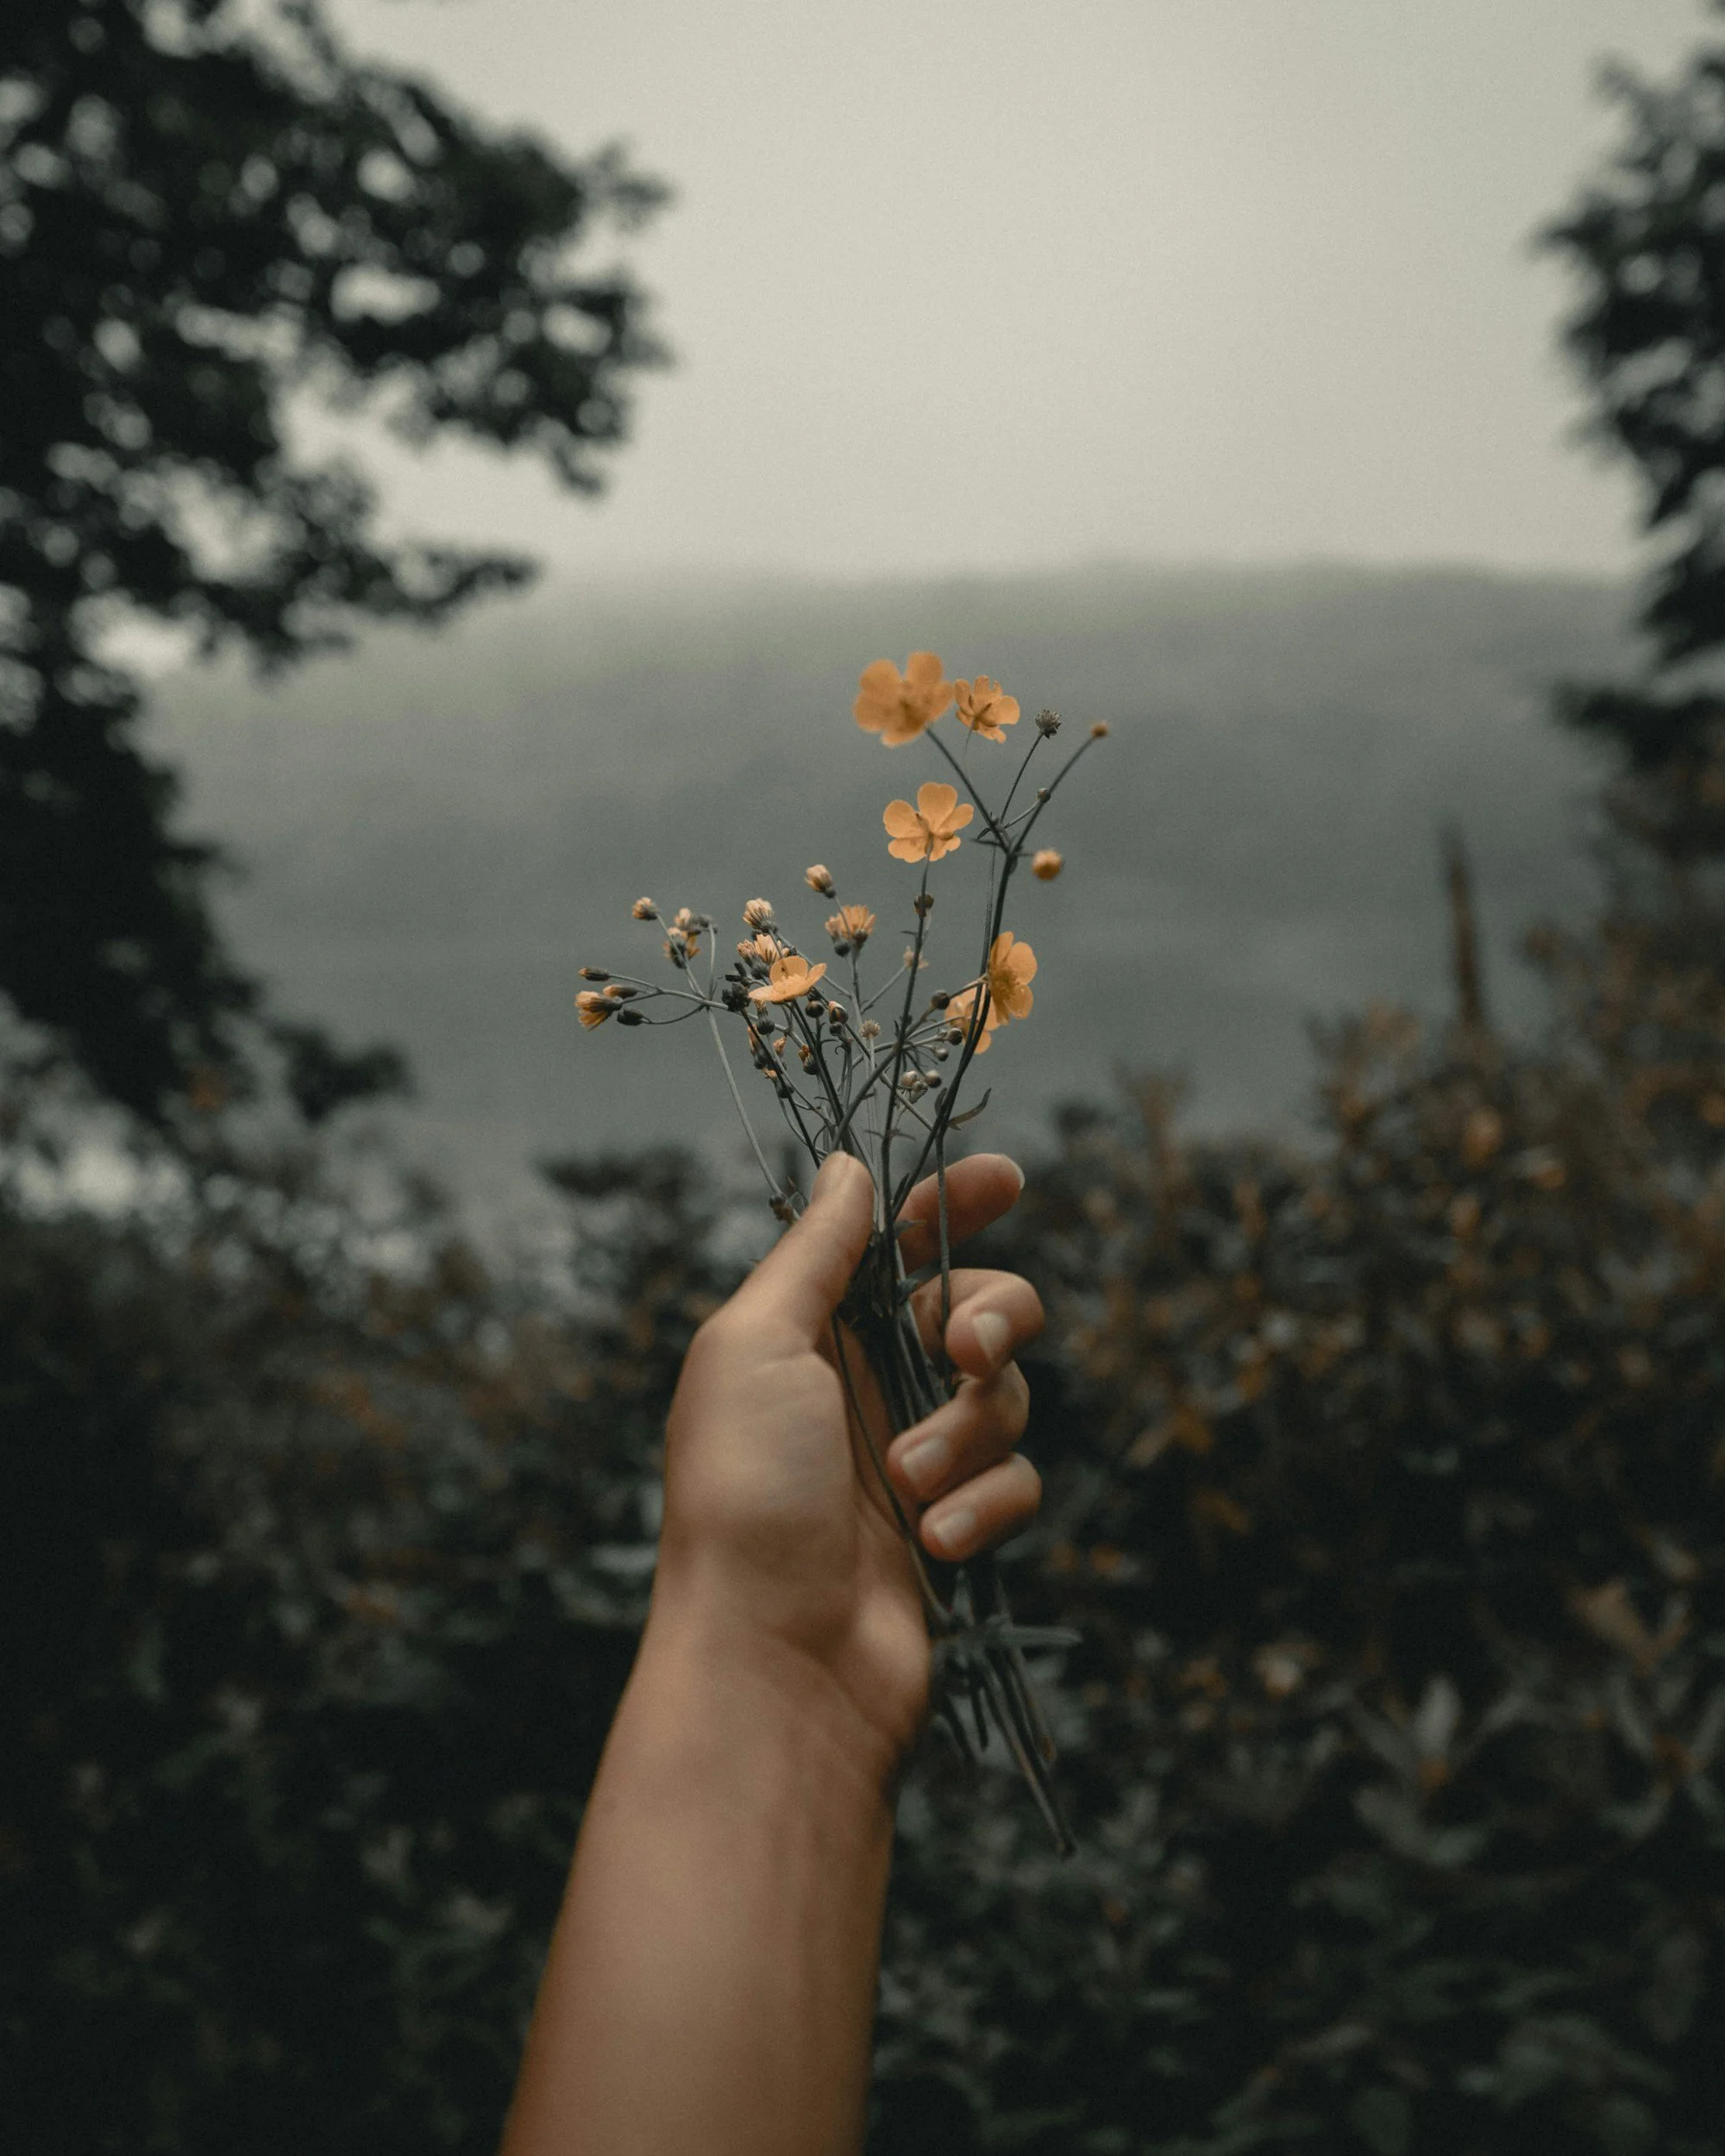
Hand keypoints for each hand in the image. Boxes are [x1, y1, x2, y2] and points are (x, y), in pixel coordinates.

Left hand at [652, 1150, 1044, 1780]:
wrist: (774, 1661)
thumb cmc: (744, 1497)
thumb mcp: (755, 1345)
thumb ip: (814, 1252)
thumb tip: (848, 1167)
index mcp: (810, 1333)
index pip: (897, 1242)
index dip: (953, 1202)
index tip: (1006, 1178)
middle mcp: (865, 1387)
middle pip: (976, 1308)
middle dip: (993, 1317)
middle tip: (965, 1351)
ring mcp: (915, 1458)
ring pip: (1005, 1398)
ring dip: (967, 1433)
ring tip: (908, 1485)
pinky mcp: (956, 1526)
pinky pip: (1016, 1483)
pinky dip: (984, 1505)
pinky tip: (935, 1543)